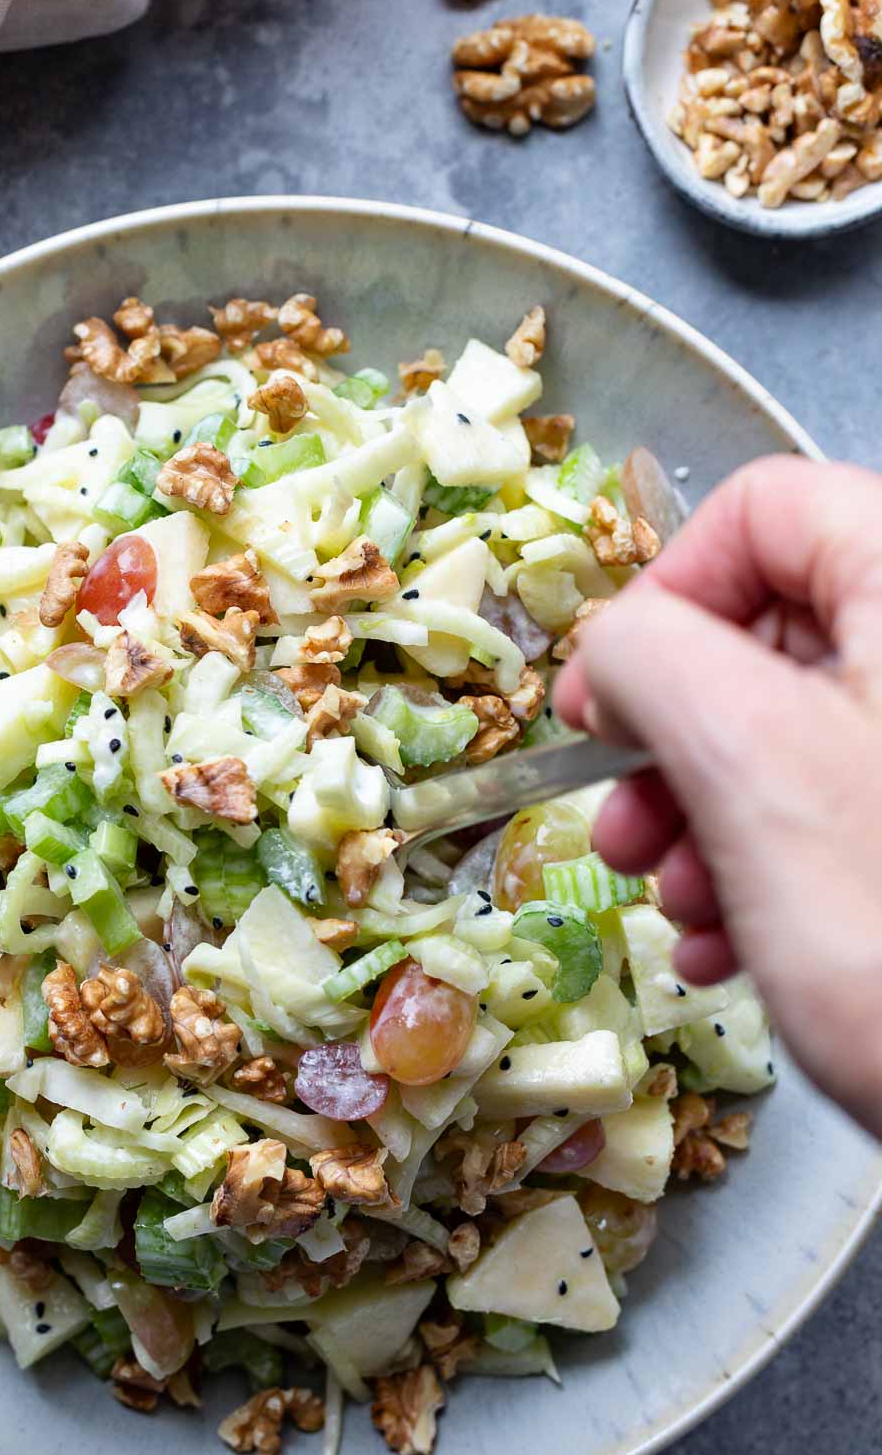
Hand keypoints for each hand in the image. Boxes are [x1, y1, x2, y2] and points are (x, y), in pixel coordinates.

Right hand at [555, 457, 881, 1135]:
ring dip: (710, 816)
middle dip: (675, 738)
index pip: (764, 510)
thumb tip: (616, 647)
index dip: (657, 599)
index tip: (601, 709)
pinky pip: (855, 806)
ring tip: (679, 906)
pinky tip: (735, 944)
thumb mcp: (751, 767)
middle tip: (622, 827)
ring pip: (805, 732)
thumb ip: (653, 660)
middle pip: (779, 630)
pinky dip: (777, 864)